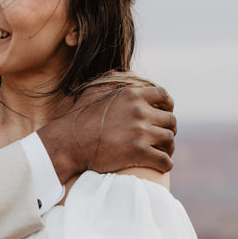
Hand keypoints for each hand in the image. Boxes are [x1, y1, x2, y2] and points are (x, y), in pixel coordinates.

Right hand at [38, 82, 175, 184]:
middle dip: (169, 129)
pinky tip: (162, 165)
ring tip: (163, 153)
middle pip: (170, 120)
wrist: (67, 144)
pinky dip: (166, 164)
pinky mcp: (138, 153)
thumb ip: (115, 80)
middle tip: (163, 137)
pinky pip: (164, 160)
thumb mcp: (94, 91)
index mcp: (132, 95)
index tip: (165, 114)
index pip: (163, 96)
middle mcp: (139, 112)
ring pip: (169, 139)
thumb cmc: (78, 119)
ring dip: (168, 148)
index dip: (168, 106)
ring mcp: (140, 132)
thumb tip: (133, 73)